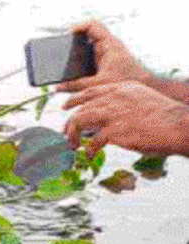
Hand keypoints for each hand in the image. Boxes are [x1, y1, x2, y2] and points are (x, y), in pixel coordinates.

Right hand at [57, 20, 153, 92]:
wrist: (146, 87)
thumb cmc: (128, 82)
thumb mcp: (98, 85)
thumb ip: (76, 86)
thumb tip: (58, 87)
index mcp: (109, 44)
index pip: (93, 25)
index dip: (78, 26)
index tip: (66, 35)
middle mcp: (107, 46)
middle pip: (86, 36)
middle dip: (72, 42)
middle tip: (59, 50)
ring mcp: (107, 53)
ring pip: (87, 47)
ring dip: (76, 53)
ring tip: (63, 61)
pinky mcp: (106, 61)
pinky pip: (90, 56)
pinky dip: (81, 62)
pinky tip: (73, 72)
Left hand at [62, 81, 188, 155]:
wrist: (178, 125)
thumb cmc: (164, 117)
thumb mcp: (141, 100)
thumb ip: (122, 105)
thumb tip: (105, 118)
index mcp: (121, 88)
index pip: (90, 91)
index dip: (75, 99)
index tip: (65, 106)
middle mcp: (114, 98)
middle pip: (81, 108)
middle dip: (70, 123)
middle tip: (67, 135)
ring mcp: (113, 113)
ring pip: (79, 120)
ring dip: (73, 135)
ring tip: (74, 145)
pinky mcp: (114, 130)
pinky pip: (92, 141)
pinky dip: (89, 150)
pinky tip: (91, 155)